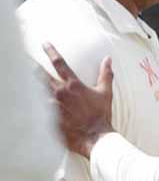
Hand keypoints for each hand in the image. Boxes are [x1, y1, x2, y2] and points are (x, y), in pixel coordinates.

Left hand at [42, 44, 113, 158]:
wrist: (95, 136)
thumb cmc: (101, 115)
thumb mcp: (105, 92)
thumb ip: (106, 74)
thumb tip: (108, 59)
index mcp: (73, 84)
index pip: (59, 63)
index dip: (51, 51)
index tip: (44, 44)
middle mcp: (59, 92)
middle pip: (41, 75)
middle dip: (34, 68)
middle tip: (29, 62)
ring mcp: (52, 105)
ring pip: (38, 91)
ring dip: (36, 86)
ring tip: (31, 84)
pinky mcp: (49, 117)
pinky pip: (40, 107)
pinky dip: (38, 104)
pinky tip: (35, 104)